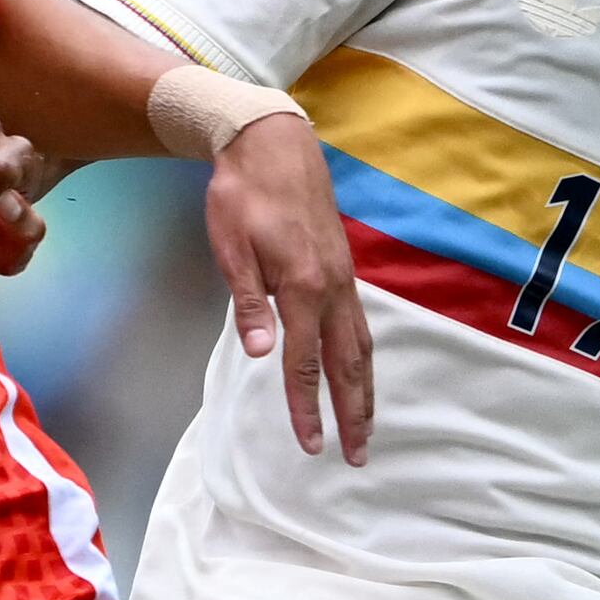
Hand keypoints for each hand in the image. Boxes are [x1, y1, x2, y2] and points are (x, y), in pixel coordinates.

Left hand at [202, 110, 371, 460]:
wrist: (273, 144)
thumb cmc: (244, 194)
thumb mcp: (232, 247)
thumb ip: (250, 303)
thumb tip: (264, 353)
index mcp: (302, 287)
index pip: (304, 363)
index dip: (305, 407)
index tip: (310, 444)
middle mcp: (333, 289)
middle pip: (348, 365)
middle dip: (353, 414)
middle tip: (356, 455)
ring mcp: (344, 280)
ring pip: (362, 348)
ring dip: (366, 392)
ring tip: (367, 426)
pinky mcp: (345, 271)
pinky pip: (362, 326)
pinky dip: (365, 360)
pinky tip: (362, 373)